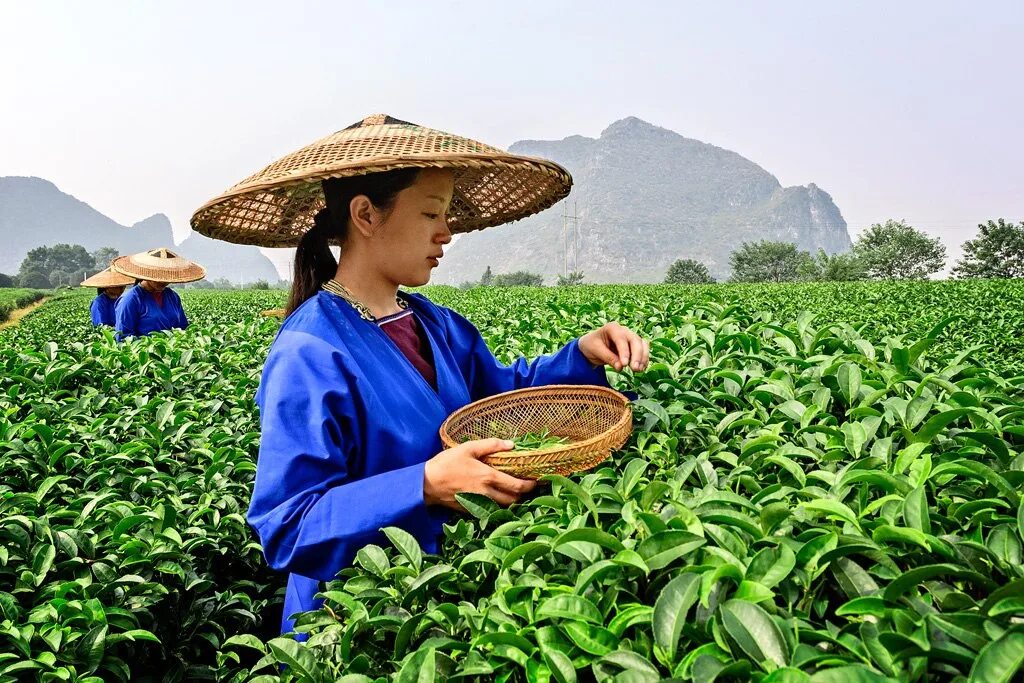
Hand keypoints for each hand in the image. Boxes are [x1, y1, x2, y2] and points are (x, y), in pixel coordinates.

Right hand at [423, 438, 537, 510]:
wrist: (426, 484)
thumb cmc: (446, 463)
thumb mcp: (468, 448)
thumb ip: (491, 445)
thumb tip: (511, 444)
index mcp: (488, 477)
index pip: (517, 486)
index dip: (531, 485)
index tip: (537, 481)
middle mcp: (487, 493)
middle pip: (514, 500)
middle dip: (524, 495)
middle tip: (527, 486)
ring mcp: (479, 504)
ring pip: (504, 507)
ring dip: (512, 500)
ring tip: (514, 490)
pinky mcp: (471, 510)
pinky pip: (491, 509)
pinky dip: (498, 504)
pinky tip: (497, 495)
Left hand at [578, 322, 650, 371]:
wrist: (591, 346)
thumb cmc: (591, 346)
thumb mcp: (595, 350)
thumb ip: (608, 357)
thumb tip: (620, 367)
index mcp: (612, 327)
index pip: (621, 339)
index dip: (624, 352)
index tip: (625, 364)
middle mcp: (623, 330)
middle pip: (635, 340)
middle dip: (637, 355)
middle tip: (634, 369)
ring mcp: (630, 337)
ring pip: (642, 344)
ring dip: (643, 358)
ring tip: (639, 370)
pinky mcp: (634, 345)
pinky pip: (643, 350)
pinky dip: (644, 359)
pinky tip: (642, 369)